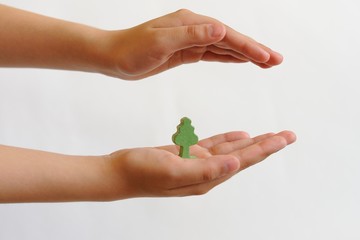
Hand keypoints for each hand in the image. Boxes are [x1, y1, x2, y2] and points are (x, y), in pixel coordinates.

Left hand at [100, 9, 283, 79]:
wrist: (113, 57)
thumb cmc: (132, 50)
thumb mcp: (160, 42)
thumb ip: (191, 35)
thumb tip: (221, 30)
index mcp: (191, 23)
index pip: (226, 35)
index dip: (249, 47)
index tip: (268, 58)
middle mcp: (194, 28)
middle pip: (230, 39)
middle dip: (254, 50)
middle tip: (277, 61)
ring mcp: (191, 39)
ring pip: (224, 47)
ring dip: (245, 54)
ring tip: (265, 62)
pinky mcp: (186, 51)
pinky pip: (212, 54)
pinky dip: (228, 57)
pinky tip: (238, 60)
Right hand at [105, 130, 295, 198]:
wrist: (120, 171)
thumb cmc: (142, 173)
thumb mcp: (173, 171)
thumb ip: (205, 170)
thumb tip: (236, 165)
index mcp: (207, 178)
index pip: (244, 161)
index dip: (266, 149)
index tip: (285, 139)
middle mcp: (207, 172)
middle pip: (244, 156)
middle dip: (267, 144)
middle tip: (288, 135)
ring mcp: (197, 163)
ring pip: (231, 150)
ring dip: (251, 142)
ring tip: (270, 135)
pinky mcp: (187, 154)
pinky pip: (214, 145)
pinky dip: (228, 139)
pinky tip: (240, 136)